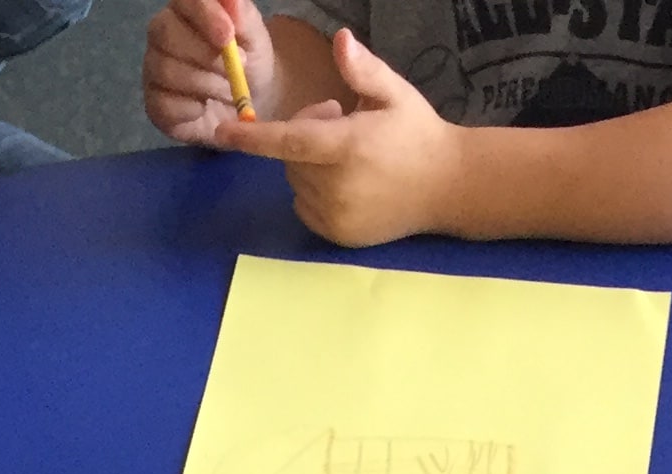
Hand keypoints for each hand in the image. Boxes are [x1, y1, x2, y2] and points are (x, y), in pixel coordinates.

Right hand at [144, 0, 276, 137]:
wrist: (247, 108)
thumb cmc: (247, 64)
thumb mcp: (254, 39)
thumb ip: (243, 17)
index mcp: (185, 10)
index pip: (183, 1)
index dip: (205, 15)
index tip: (228, 35)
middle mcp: (161, 34)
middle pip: (166, 33)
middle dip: (205, 54)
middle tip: (236, 69)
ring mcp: (153, 68)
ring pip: (167, 70)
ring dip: (206, 84)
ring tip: (228, 91)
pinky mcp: (154, 104)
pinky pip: (165, 105)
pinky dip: (192, 109)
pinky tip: (206, 107)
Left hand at [218, 27, 462, 245]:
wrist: (448, 187)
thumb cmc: (418, 133)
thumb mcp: (394, 93)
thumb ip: (363, 69)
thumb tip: (341, 40)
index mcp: (348, 147)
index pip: (289, 141)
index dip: (254, 137)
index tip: (223, 132)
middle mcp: (338, 187)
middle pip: (291, 158)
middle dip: (304, 136)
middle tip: (338, 120)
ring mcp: (338, 216)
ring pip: (296, 183)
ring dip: (309, 165)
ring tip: (347, 154)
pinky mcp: (339, 236)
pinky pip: (305, 208)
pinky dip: (313, 192)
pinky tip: (345, 182)